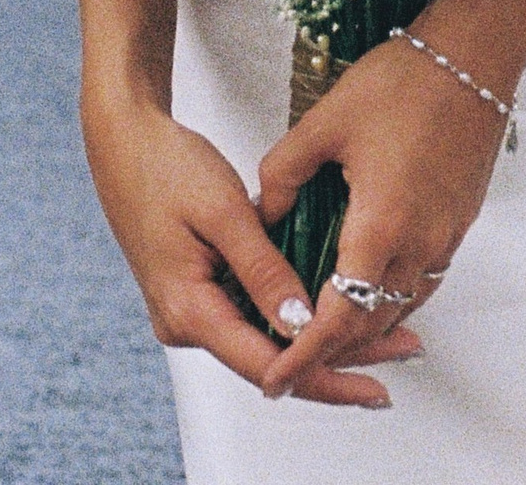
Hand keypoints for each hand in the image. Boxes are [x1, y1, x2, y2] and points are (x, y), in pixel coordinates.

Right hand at [82, 91, 419, 408]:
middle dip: (335, 360)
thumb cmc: (166, 167)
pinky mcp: (200, 291)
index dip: (324, 375)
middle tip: (401, 354)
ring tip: (384, 331)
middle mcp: (187, 323)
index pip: (266, 365)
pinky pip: (252, 314)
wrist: (125, 143)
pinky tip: (335, 304)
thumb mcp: (223, 211)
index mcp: (188, 311)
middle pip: (271, 360)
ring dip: (319, 336)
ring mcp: (192, 309)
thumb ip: (262, 268)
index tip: (374, 381)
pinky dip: (294, 313)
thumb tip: (301, 321)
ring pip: (265, 338)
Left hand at [257, 29, 510, 397]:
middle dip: (328, 352)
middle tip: (288, 361)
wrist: (474, 53)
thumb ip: (282, 175)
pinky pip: (422, 278)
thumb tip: (262, 214)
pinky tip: (367, 280)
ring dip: (362, 325)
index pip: (338, 318)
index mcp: (381, 226)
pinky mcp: (460, 219)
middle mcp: (419, 242)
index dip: (303, 356)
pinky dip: (391, 295)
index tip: (274, 380)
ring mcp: (446, 234)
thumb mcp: (323, 122)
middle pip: (371, 324)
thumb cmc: (402, 81)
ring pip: (400, 305)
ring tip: (321, 329)